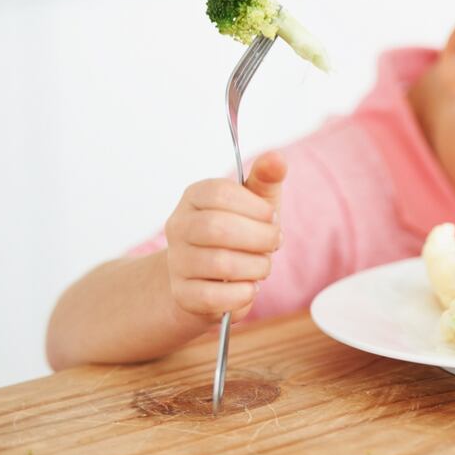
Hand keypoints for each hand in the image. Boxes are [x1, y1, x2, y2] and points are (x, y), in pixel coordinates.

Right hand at [164, 151, 286, 322]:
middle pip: (218, 228)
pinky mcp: (182, 294)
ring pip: (220, 264)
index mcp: (195, 197)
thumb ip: (266, 178)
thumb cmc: (239, 233)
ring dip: (256, 267)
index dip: (256, 208)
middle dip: (260, 238)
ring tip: (262, 266)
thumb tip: (277, 158)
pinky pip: (215, 296)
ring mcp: (177, 262)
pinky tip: (249, 287)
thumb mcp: (256, 203)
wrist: (209, 279)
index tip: (271, 218)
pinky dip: (243, 294)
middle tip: (274, 243)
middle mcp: (178, 226)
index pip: (220, 193)